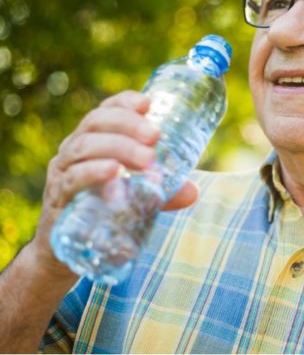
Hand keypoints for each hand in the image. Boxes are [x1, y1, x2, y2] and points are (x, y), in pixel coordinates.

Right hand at [29, 90, 196, 277]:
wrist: (67, 253)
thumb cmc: (104, 211)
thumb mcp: (136, 196)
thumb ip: (163, 192)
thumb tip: (193, 192)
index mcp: (94, 140)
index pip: (106, 110)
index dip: (124, 102)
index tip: (148, 103)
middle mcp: (75, 149)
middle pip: (96, 123)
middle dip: (127, 124)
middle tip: (155, 136)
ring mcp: (63, 172)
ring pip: (84, 147)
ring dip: (118, 147)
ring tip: (146, 158)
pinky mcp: (58, 199)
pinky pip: (72, 178)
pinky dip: (92, 172)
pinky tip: (112, 171)